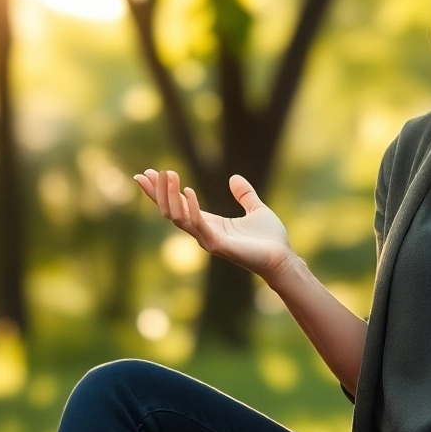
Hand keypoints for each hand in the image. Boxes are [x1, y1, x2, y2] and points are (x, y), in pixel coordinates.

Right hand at [134, 169, 296, 281]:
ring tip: (169, 175)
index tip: (147, 173)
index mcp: (209, 223)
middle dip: (157, 192)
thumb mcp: (256, 209)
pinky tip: (188, 190)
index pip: (178, 205)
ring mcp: (209, 239)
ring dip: (170, 196)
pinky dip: (192, 207)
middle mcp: (204, 232)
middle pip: (170, 211)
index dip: (162, 191)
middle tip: (147, 173)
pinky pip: (198, 224)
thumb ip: (244, 194)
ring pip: (178, 218)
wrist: (283, 258)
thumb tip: (234, 177)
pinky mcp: (218, 244)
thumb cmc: (269, 239)